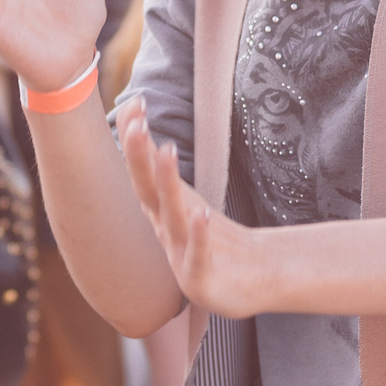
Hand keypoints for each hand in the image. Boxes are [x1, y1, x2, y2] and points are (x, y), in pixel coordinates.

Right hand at [119, 98, 270, 319]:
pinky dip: (197, 233)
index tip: (135, 102)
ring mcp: (180, 254)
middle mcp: (165, 230)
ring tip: (167, 150)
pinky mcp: (201, 276)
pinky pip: (198, 252)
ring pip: (171, 215)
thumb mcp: (184, 200)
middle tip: (137, 122)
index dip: (134, 140)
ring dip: (167, 184)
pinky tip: (200, 213)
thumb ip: (162, 169)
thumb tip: (139, 127)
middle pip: (147, 190)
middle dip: (139, 156)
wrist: (250, 282)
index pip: (141, 171)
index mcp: (160, 212)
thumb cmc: (214, 239)